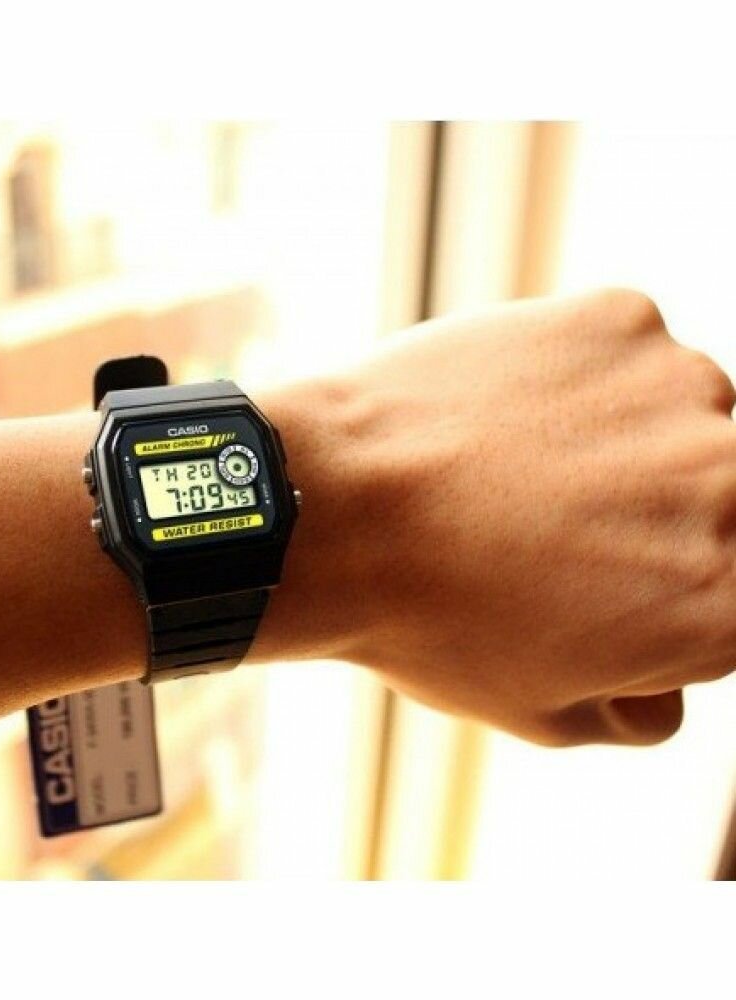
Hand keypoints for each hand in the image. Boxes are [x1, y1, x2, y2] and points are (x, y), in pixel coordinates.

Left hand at [259, 289, 735, 746]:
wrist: (335, 505)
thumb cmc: (430, 618)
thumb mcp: (541, 712)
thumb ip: (642, 712)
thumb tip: (667, 688)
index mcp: (728, 604)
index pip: (728, 594)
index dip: (666, 595)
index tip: (602, 583)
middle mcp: (735, 490)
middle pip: (722, 505)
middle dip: (656, 518)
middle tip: (554, 525)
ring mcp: (683, 391)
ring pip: (684, 421)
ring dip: (627, 442)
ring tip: (516, 469)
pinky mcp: (623, 319)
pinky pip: (625, 358)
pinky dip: (581, 381)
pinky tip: (504, 415)